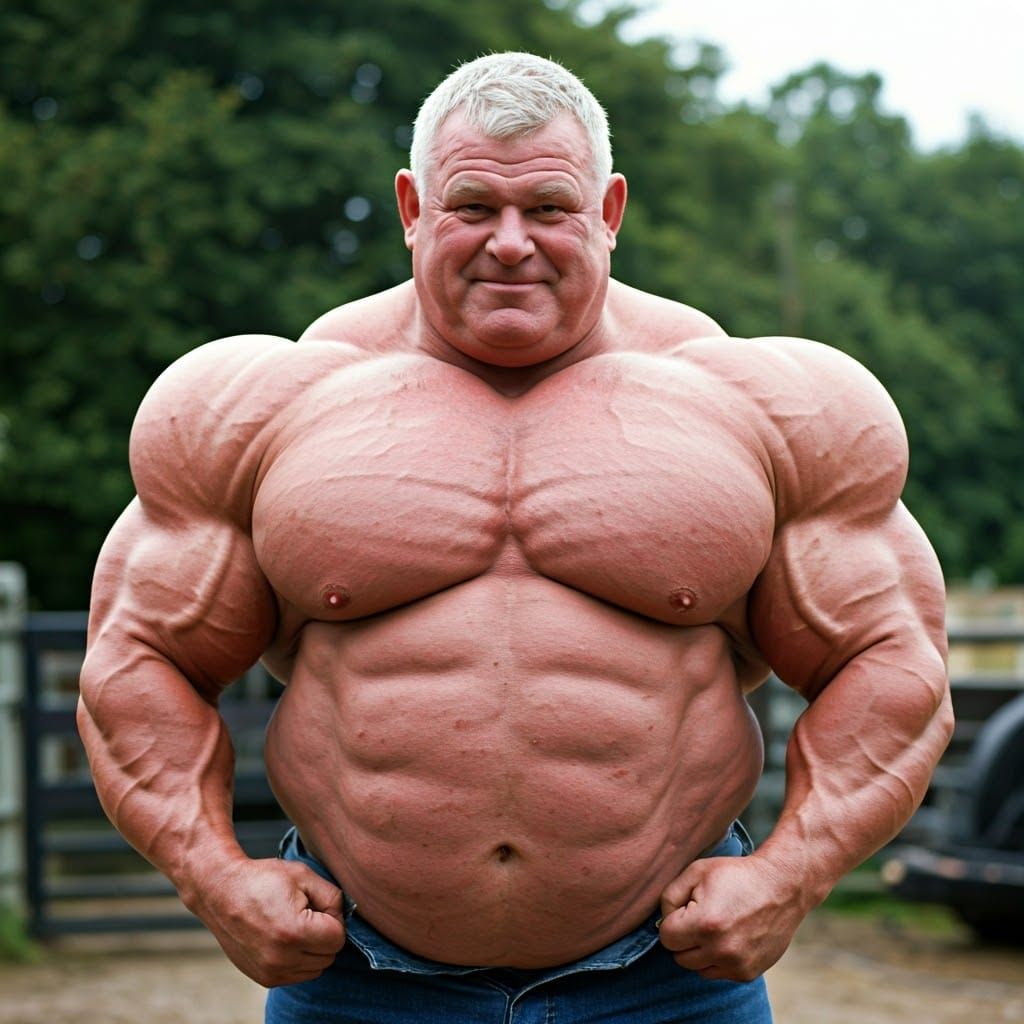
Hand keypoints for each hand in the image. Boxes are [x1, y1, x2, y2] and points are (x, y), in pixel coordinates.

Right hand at [187, 856, 345, 986]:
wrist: (221, 890)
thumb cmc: (263, 878)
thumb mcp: (304, 875)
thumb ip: (333, 897)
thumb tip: (345, 918)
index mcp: (294, 932)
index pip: (338, 938)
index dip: (333, 918)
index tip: (317, 904)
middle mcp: (281, 958)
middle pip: (329, 955)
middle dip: (324, 934)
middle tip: (306, 913)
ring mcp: (270, 971)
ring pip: (316, 969)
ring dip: (313, 949)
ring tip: (294, 924)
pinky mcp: (263, 978)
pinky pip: (298, 975)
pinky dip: (299, 958)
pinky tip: (285, 938)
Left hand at [658, 853, 805, 981]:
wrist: (782, 887)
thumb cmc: (736, 875)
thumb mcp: (696, 872)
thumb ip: (669, 896)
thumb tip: (661, 921)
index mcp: (704, 924)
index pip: (665, 937)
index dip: (673, 920)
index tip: (688, 908)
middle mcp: (720, 950)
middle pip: (679, 956)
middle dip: (684, 937)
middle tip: (701, 916)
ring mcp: (736, 964)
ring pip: (696, 968)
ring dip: (699, 950)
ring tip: (715, 927)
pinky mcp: (748, 973)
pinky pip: (717, 973)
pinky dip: (717, 958)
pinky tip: (729, 937)